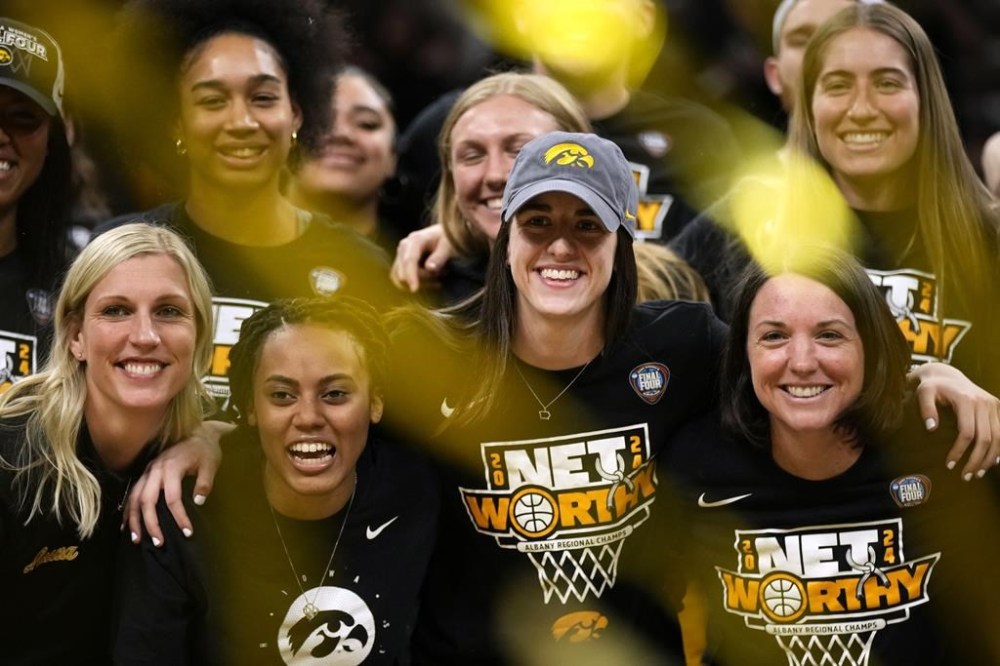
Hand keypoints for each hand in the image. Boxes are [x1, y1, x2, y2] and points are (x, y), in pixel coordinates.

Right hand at [124, 420, 233, 545]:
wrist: (198, 434)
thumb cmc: (205, 450)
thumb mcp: (211, 464)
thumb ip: (205, 483)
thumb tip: (199, 502)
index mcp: (172, 467)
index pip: (172, 498)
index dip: (179, 517)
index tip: (187, 532)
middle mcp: (155, 469)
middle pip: (147, 500)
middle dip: (151, 523)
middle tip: (158, 543)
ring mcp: (147, 471)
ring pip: (134, 498)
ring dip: (134, 520)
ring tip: (137, 540)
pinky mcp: (145, 473)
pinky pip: (131, 493)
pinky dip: (128, 510)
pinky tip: (126, 525)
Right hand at [390, 225, 452, 291]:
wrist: (444, 235)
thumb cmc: (448, 240)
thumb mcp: (448, 247)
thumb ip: (439, 257)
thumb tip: (429, 268)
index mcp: (416, 240)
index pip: (409, 260)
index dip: (410, 276)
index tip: (414, 289)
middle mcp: (404, 246)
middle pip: (402, 272)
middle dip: (422, 280)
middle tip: (443, 274)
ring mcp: (401, 255)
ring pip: (401, 278)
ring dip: (420, 283)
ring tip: (438, 276)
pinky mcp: (401, 263)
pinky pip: (402, 280)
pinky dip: (417, 284)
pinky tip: (433, 281)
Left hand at [909, 363, 999, 478]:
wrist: (946, 375)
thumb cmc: (932, 387)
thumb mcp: (923, 393)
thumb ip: (926, 409)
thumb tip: (931, 429)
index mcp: (967, 400)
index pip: (967, 432)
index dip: (959, 451)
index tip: (949, 465)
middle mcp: (984, 403)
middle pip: (986, 438)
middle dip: (976, 460)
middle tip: (965, 477)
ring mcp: (993, 405)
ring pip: (998, 438)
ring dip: (989, 458)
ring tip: (976, 474)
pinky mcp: (997, 407)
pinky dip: (999, 449)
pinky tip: (992, 462)